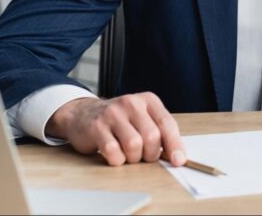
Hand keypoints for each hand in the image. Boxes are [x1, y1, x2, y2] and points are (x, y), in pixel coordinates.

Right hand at [46, 92, 186, 166]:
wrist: (82, 114)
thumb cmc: (119, 121)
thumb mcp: (143, 119)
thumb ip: (160, 133)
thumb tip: (178, 157)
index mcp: (148, 100)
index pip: (167, 123)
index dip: (174, 145)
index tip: (178, 161)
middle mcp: (131, 103)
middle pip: (151, 137)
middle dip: (150, 154)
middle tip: (143, 156)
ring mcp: (113, 114)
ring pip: (134, 145)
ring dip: (133, 158)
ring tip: (128, 154)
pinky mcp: (97, 127)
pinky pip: (113, 152)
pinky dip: (117, 160)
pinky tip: (114, 154)